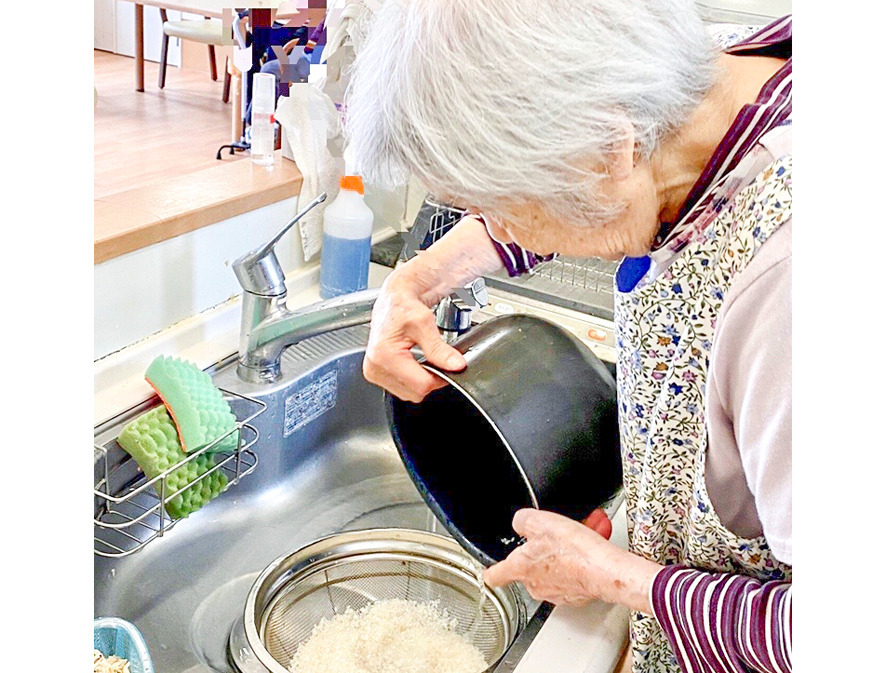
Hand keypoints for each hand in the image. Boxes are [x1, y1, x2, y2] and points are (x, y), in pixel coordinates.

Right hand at [362, 267, 466, 402]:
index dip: (440, 378)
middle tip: (435, 359)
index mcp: (384, 355)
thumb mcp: (425, 324)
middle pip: (415, 392)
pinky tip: (413, 362)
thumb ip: (440, 349)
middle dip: (430, 379)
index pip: (421, 385)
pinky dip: (412, 378)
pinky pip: (401, 388)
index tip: (448, 367)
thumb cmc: (403, 305)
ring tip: (421, 357)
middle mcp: (374, 366)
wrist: (393, 299)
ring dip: (420, 379)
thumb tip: (456, 365)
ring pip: (409, 393)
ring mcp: (373, 372)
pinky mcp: (375, 374)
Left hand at [483, 509, 661, 613]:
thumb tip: (521, 522)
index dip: (492, 571)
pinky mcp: (577, 593)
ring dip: (567, 548)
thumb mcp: (540, 521)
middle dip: (545, 547)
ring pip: (556, 565)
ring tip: (582, 531)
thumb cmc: (574, 552)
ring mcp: (557, 591)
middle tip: (557, 533)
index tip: (490, 571)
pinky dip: (582, 558)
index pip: (495, 575)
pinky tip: (592, 543)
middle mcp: (536, 585)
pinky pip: (575, 572)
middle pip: (532, 565)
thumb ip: (523, 520)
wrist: (606, 571)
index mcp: (520, 568)